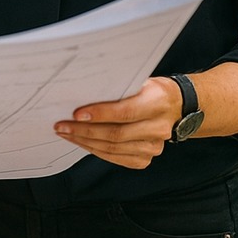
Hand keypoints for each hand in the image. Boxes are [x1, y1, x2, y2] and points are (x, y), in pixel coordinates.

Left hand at [53, 76, 181, 168]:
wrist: (175, 106)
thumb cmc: (150, 88)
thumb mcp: (139, 79)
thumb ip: (118, 86)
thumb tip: (83, 89)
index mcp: (156, 103)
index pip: (125, 112)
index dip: (99, 114)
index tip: (76, 114)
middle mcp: (157, 128)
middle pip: (116, 134)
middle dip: (84, 131)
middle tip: (61, 125)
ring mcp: (153, 147)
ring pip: (113, 149)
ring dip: (85, 142)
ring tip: (66, 133)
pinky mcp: (146, 158)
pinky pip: (116, 158)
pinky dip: (96, 150)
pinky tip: (82, 142)